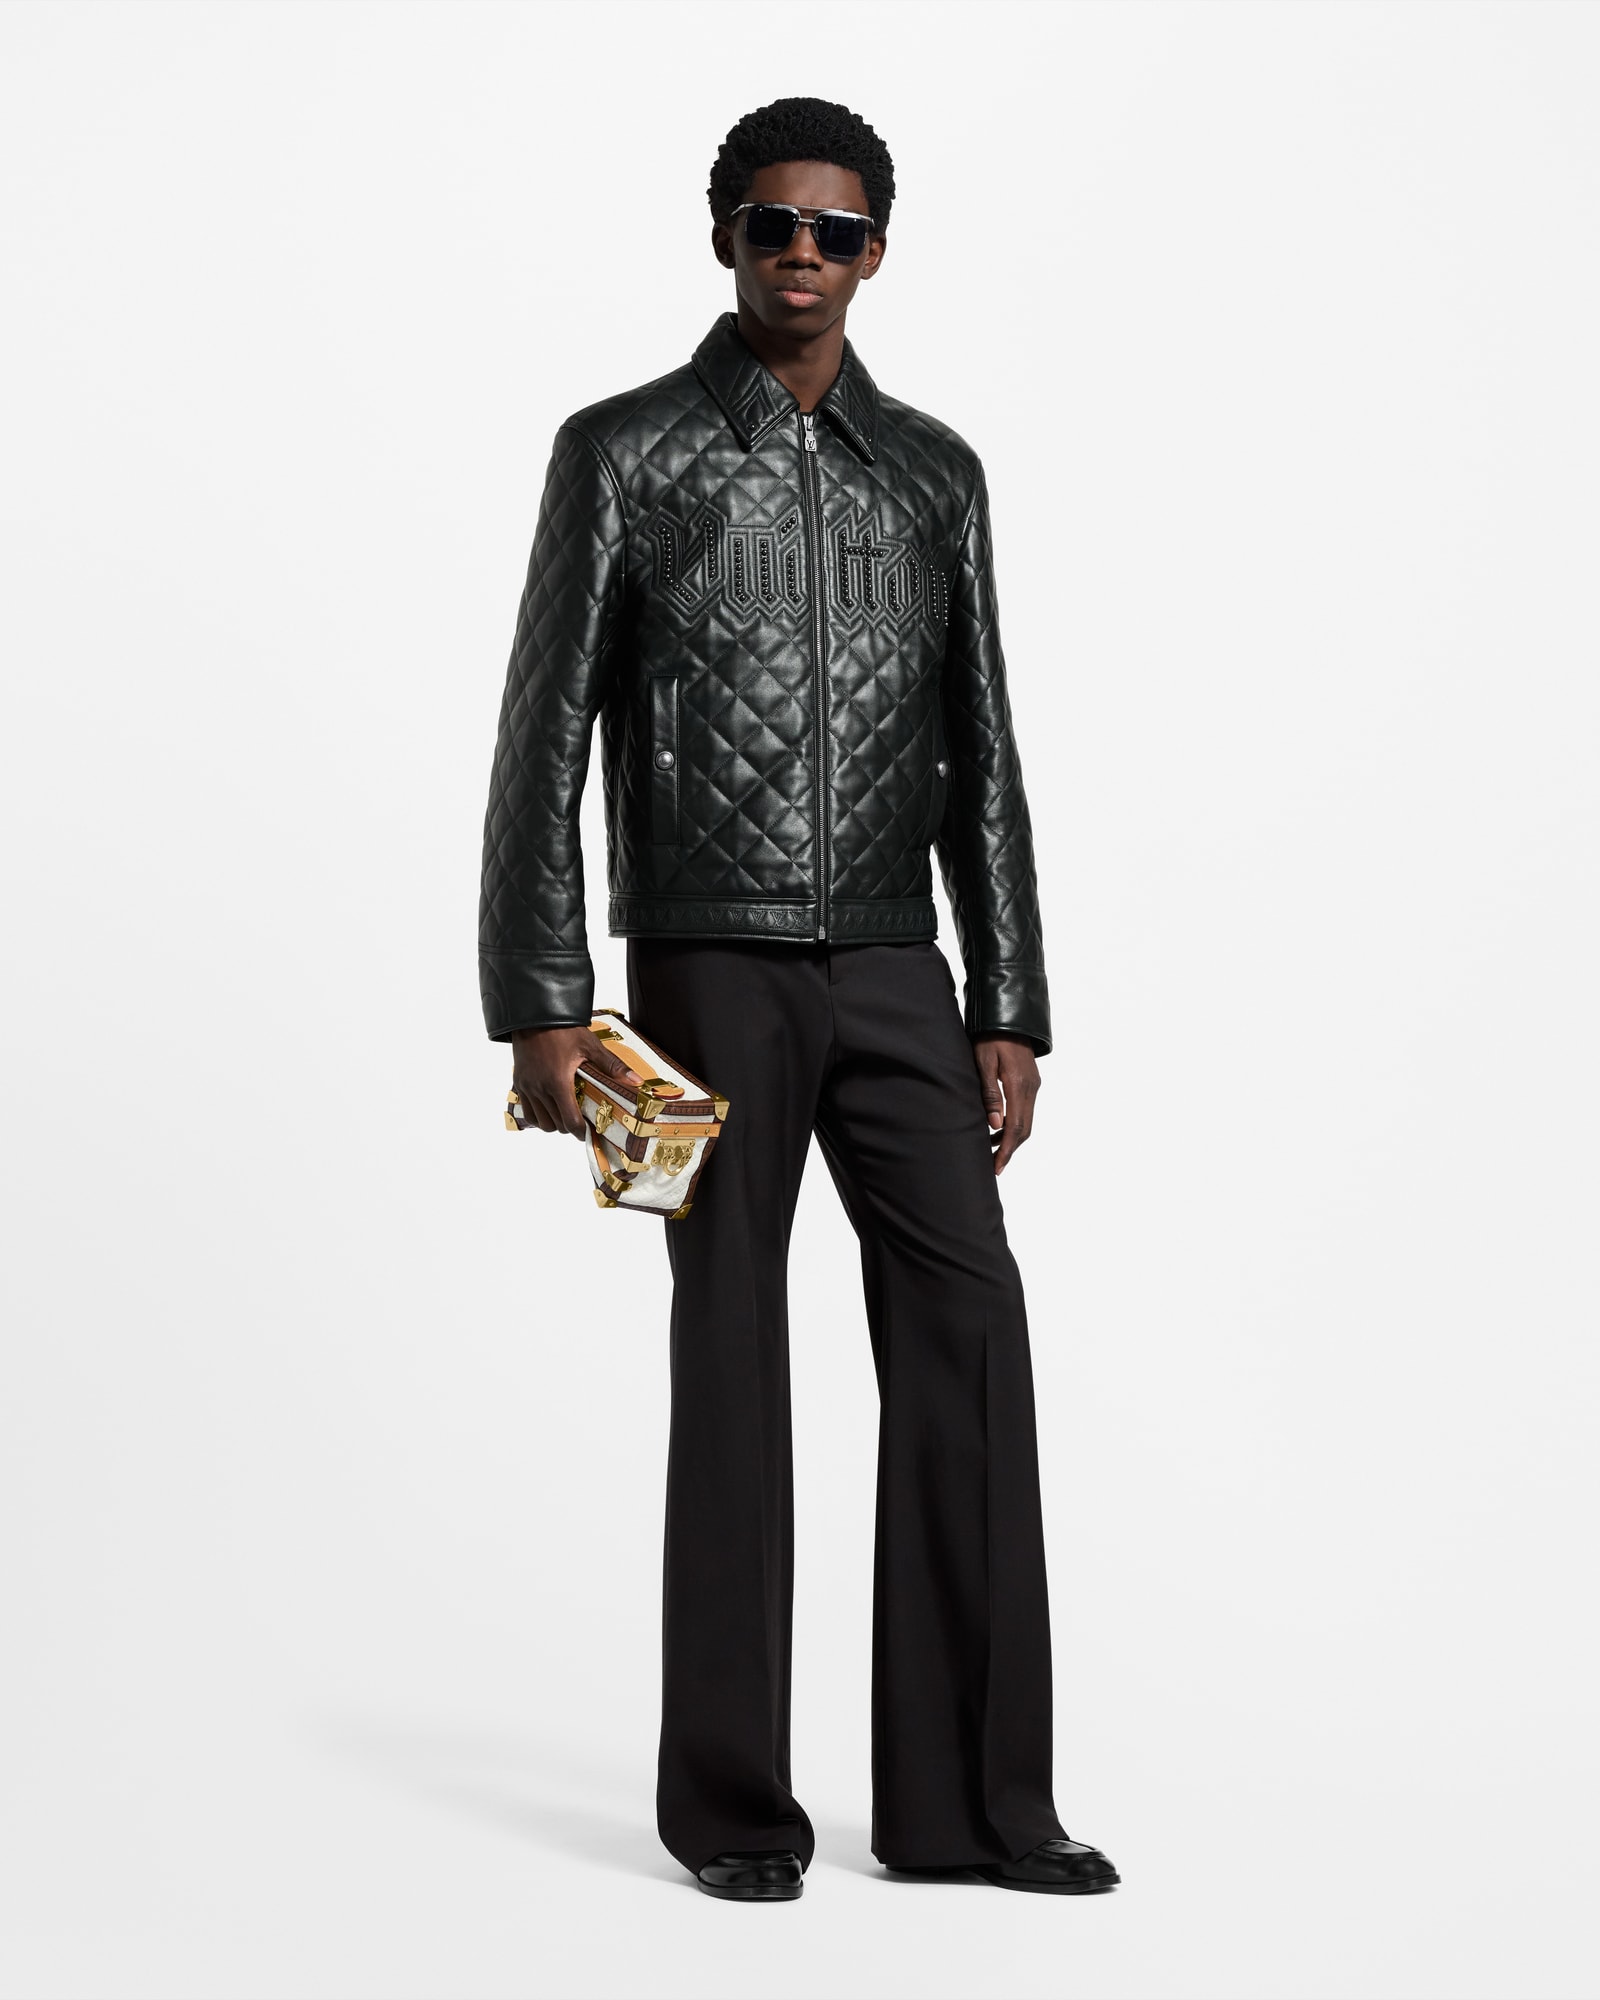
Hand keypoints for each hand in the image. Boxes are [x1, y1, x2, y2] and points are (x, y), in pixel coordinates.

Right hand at [509, 1024, 643, 1137]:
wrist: (535, 1015)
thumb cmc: (562, 1029)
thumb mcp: (590, 1046)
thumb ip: (612, 1066)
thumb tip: (635, 1080)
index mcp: (558, 1083)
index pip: (569, 1121)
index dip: (580, 1132)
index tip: (588, 1133)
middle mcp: (540, 1089)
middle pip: (555, 1125)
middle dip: (569, 1127)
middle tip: (580, 1121)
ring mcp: (527, 1087)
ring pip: (539, 1122)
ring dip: (553, 1123)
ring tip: (564, 1115)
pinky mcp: (519, 1083)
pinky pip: (527, 1111)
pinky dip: (538, 1115)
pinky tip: (548, 1108)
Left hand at [973, 1033, 1040, 1175]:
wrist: (1008, 1016)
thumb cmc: (990, 1037)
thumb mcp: (983, 1062)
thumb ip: (989, 1094)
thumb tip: (995, 1126)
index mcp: (1018, 1085)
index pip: (1016, 1127)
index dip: (1007, 1150)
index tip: (996, 1167)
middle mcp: (1031, 1088)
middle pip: (1025, 1129)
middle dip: (1010, 1150)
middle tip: (993, 1167)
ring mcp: (1033, 1085)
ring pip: (1026, 1121)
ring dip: (1011, 1139)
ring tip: (990, 1150)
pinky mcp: (1031, 1082)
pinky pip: (1025, 1110)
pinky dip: (1014, 1125)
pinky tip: (998, 1129)